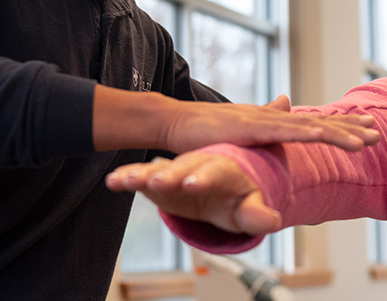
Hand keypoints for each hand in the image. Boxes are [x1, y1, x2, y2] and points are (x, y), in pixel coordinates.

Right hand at [93, 89, 379, 152]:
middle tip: (378, 131)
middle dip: (350, 128)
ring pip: (308, 128)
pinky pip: (280, 132)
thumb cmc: (204, 129)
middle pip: (319, 123)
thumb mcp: (242, 125)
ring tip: (364, 140)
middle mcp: (272, 117)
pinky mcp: (247, 128)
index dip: (342, 126)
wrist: (174, 122)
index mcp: (272, 121)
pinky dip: (304, 134)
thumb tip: (286, 101)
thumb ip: (266, 114)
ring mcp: (261, 121)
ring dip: (338, 133)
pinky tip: (323, 136)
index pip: (314, 124)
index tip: (368, 129)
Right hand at [106, 153, 279, 234]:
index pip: (215, 171)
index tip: (194, 184)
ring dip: (142, 175)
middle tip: (158, 182)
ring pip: (157, 171)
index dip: (204, 177)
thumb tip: (274, 221)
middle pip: (182, 170)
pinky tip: (113, 182)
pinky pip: (141, 177)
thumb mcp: (250, 205)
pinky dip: (127, 178)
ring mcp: (176, 171)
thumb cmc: (239, 191)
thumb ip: (258, 214)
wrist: (224, 181)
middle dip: (170, 175)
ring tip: (125, 181)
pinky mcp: (158, 180)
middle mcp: (197, 165)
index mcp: (223, 167)